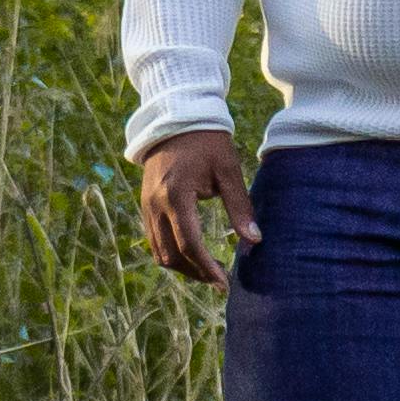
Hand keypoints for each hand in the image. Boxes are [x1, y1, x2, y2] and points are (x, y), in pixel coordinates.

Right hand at [138, 129, 256, 285]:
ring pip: (158, 251)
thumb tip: (254, 240)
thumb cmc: (208, 142)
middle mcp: (155, 204)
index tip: (224, 283)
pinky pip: (154, 238)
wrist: (177, 117)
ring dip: (182, 266)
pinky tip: (192, 254)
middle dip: (195, 273)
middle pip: (170, 255)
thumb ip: (240, 207)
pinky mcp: (145, 203)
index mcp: (176, 195)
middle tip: (219, 281)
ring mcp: (146, 205)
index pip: (190, 244)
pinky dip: (171, 252)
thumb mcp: (228, 171)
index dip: (207, 268)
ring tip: (207, 271)